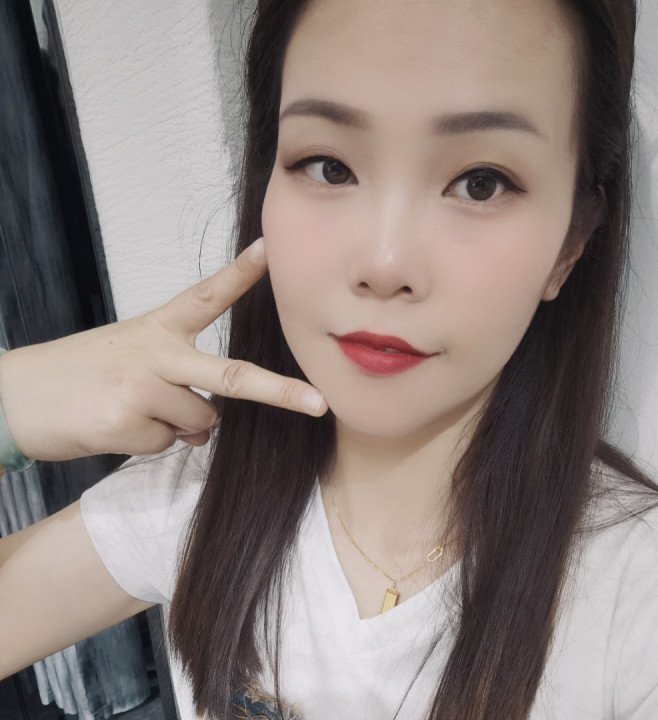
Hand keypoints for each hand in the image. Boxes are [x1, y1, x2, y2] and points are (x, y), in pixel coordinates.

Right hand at [0, 238, 326, 460]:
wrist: (13, 396)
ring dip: (179, 426)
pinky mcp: (126, 421)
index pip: (207, 295)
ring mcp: (143, 386)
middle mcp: (157, 352)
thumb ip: (179, 385)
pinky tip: (116, 425)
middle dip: (279, 391)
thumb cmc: (80, 374)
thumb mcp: (131, 361)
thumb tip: (208, 425)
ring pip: (201, 422)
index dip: (242, 272)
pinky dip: (150, 443)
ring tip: (133, 409)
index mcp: (158, 328)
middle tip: (318, 403)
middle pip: (232, 374)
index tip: (272, 249)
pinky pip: (166, 444)